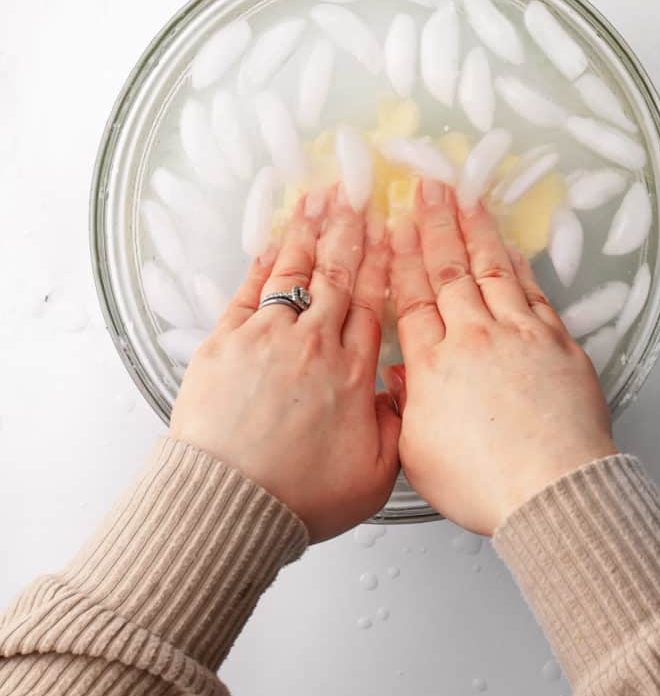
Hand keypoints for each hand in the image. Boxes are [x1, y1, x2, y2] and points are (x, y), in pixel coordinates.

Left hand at [170, 188, 400, 542]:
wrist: (231, 502)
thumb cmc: (301, 497)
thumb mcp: (374, 476)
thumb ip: (395, 428)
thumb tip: (398, 393)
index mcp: (354, 373)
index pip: (371, 302)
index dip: (380, 261)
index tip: (387, 229)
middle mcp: (314, 344)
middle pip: (338, 274)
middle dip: (350, 230)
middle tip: (358, 192)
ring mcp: (267, 337)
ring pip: (296, 271)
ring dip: (310, 231)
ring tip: (320, 196)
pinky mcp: (226, 341)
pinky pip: (250, 288)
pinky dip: (265, 260)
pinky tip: (276, 240)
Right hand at [387, 180, 614, 534]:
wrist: (552, 491)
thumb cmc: (483, 484)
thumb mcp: (418, 454)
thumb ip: (404, 407)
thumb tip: (402, 376)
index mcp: (434, 365)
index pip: (412, 298)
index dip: (402, 258)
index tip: (395, 225)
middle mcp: (474, 338)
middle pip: (449, 270)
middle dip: (434, 225)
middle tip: (428, 186)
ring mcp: (520, 335)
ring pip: (491, 270)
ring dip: (475, 230)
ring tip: (464, 196)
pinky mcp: (558, 343)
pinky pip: (532, 291)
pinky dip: (517, 265)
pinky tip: (508, 247)